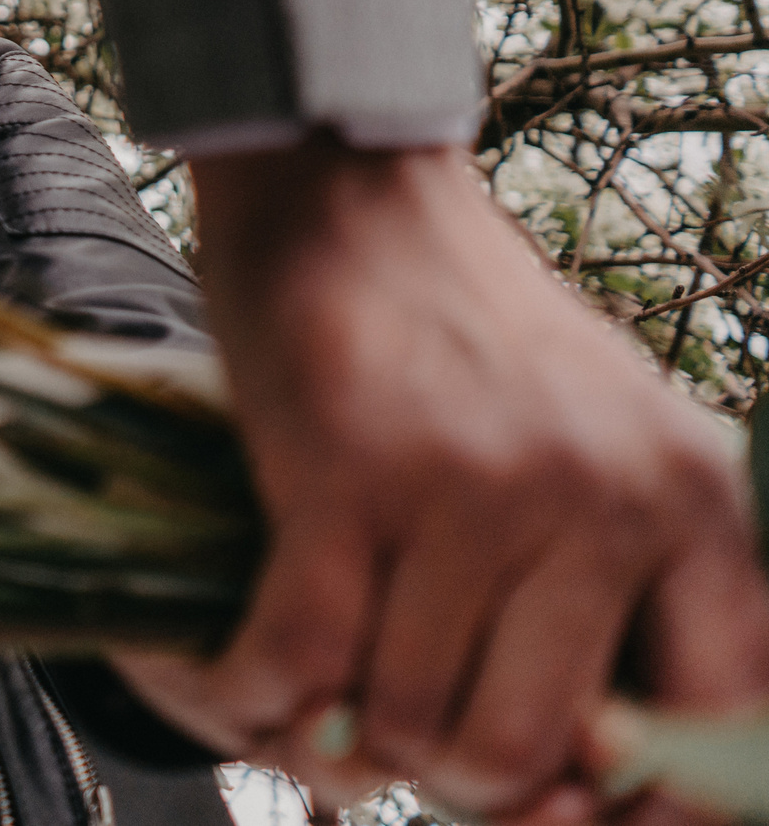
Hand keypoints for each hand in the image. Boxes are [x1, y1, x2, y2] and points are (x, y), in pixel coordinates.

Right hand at [113, 139, 768, 822]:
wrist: (350, 189)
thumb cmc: (460, 331)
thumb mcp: (597, 443)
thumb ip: (612, 591)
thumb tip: (576, 786)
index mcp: (691, 500)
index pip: (711, 725)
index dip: (630, 811)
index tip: (559, 813)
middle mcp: (600, 499)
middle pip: (520, 751)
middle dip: (447, 777)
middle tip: (399, 738)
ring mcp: (471, 489)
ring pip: (406, 718)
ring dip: (342, 738)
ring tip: (311, 702)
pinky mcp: (342, 474)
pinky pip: (300, 659)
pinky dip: (254, 693)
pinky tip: (240, 680)